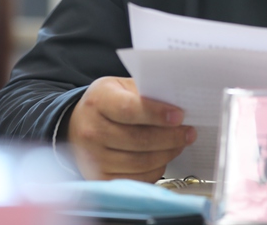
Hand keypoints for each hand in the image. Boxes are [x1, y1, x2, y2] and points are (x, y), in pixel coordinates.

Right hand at [66, 76, 195, 181]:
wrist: (77, 125)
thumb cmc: (107, 104)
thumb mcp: (121, 87)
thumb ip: (145, 93)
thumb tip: (177, 103)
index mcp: (98, 100)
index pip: (129, 109)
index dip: (157, 114)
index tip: (179, 116)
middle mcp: (91, 130)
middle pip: (138, 139)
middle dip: (170, 137)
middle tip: (189, 133)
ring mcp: (93, 157)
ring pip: (140, 162)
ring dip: (167, 153)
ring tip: (180, 144)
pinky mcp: (98, 177)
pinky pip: (135, 178)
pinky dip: (155, 170)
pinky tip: (163, 158)